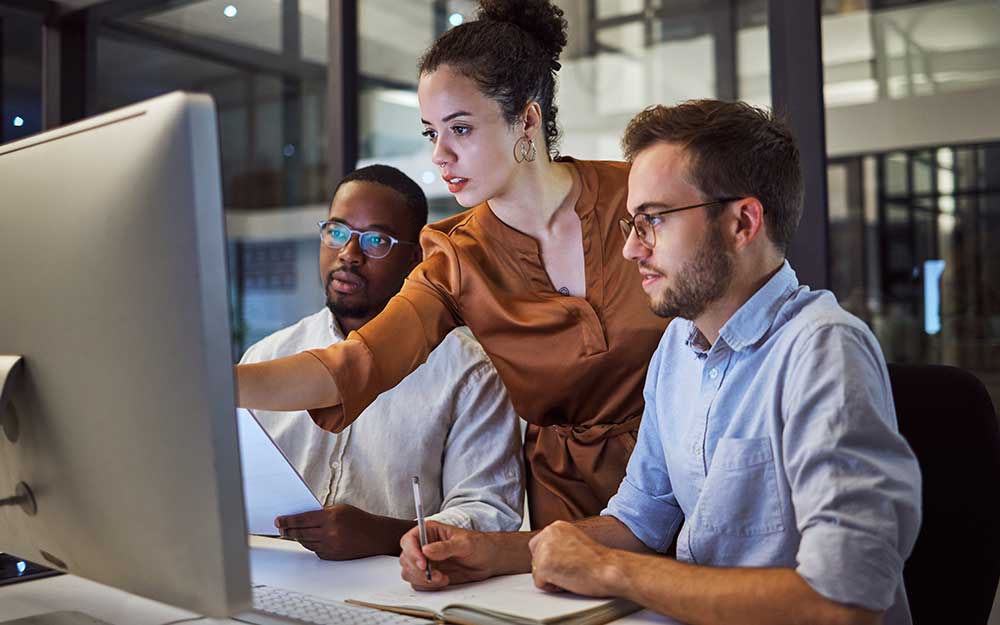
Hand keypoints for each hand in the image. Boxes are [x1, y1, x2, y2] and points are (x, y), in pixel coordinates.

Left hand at [276, 504, 412, 559]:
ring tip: (293, 532)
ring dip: (298, 537)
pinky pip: (315, 550)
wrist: (374, 536)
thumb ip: (322, 513)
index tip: (278, 520)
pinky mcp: (332, 556)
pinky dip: (311, 544)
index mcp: (330, 518)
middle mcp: (329, 533)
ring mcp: (330, 546)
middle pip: (301, 533)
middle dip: (289, 530)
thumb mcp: (340, 509)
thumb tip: (302, 517)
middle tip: (281, 528)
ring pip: (306, 543)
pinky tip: (311, 539)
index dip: (288, 520)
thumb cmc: (359, 520)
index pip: (302, 520)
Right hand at [399, 521, 499, 589]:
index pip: (409, 540)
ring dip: (423, 579)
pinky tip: (443, 580)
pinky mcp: (430, 574)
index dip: (412, 552)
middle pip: (406, 559)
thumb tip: (426, 550)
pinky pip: (419, 583)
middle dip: (418, 570)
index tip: (423, 564)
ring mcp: (426, 561)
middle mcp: (424, 546)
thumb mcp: (465, 543)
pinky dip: (428, 586)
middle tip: (435, 574)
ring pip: (409, 573)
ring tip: (441, 578)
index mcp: (429, 531)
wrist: (489, 559)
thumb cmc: (479, 544)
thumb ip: (445, 547)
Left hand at [528, 521, 618, 596]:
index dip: (551, 559)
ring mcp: (544, 549)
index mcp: (557, 526)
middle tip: (570, 569)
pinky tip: (568, 580)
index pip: (538, 545)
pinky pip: (540, 583)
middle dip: (549, 568)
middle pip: (535, 558)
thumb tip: (551, 555)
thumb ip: (560, 544)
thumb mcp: (576, 542)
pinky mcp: (543, 566)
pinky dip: (552, 587)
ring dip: (552, 578)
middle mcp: (548, 533)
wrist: (609, 569)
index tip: (566, 563)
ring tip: (571, 574)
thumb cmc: (599, 562)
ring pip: (537, 571)